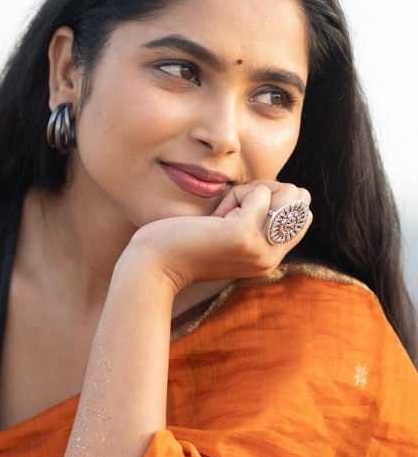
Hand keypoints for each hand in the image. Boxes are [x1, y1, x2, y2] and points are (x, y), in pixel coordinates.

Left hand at [126, 180, 311, 293]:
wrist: (154, 267)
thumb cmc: (183, 246)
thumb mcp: (229, 237)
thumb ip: (254, 222)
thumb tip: (275, 189)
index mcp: (269, 260)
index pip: (302, 216)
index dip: (276, 201)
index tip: (241, 211)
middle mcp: (270, 259)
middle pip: (301, 200)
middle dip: (270, 191)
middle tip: (233, 208)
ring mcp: (259, 248)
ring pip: (287, 193)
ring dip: (253, 191)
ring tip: (224, 212)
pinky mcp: (243, 234)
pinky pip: (259, 193)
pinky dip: (236, 194)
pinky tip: (213, 216)